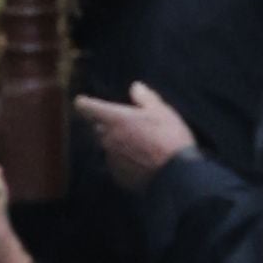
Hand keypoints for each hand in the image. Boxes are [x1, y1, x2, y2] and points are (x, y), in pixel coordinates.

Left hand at [77, 78, 193, 186]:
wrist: (177, 174)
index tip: (87, 103)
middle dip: (110, 125)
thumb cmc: (169, 138)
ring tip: (143, 145)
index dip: (86, 103)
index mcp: (114, 119)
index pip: (85, 106)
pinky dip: (125, 161)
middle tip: (132, 125)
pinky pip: (117, 163)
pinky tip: (144, 161)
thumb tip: (135, 87)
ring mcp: (111, 158)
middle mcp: (107, 138)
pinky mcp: (118, 175)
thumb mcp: (161, 111)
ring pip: (109, 146)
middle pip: (98, 127)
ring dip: (119, 144)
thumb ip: (145, 97)